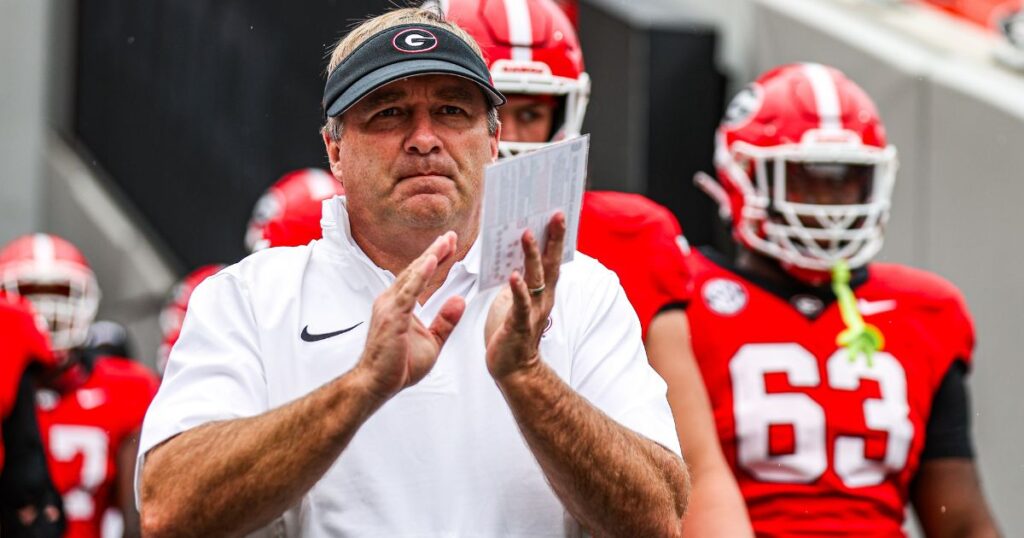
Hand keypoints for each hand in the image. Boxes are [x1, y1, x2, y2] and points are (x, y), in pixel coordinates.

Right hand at [356, 232, 465, 399]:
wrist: (377, 384)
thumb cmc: (398, 366)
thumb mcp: (432, 342)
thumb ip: (446, 321)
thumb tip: (459, 300)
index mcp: (400, 304)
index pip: (420, 277)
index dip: (435, 260)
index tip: (449, 246)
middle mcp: (392, 300)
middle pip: (416, 270)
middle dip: (434, 251)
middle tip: (451, 235)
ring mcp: (390, 306)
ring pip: (412, 275)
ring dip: (429, 257)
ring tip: (445, 242)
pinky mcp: (392, 316)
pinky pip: (408, 291)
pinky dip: (420, 274)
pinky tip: (431, 260)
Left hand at [484, 213, 566, 380]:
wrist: (513, 370)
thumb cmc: (511, 332)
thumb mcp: (514, 298)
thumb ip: (518, 279)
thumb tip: (512, 255)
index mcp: (542, 291)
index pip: (553, 258)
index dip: (556, 236)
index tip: (557, 211)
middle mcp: (542, 298)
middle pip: (551, 263)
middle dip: (554, 238)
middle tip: (555, 213)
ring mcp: (532, 311)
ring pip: (535, 279)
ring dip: (532, 256)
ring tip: (526, 233)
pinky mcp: (518, 326)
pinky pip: (519, 305)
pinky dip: (518, 289)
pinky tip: (512, 275)